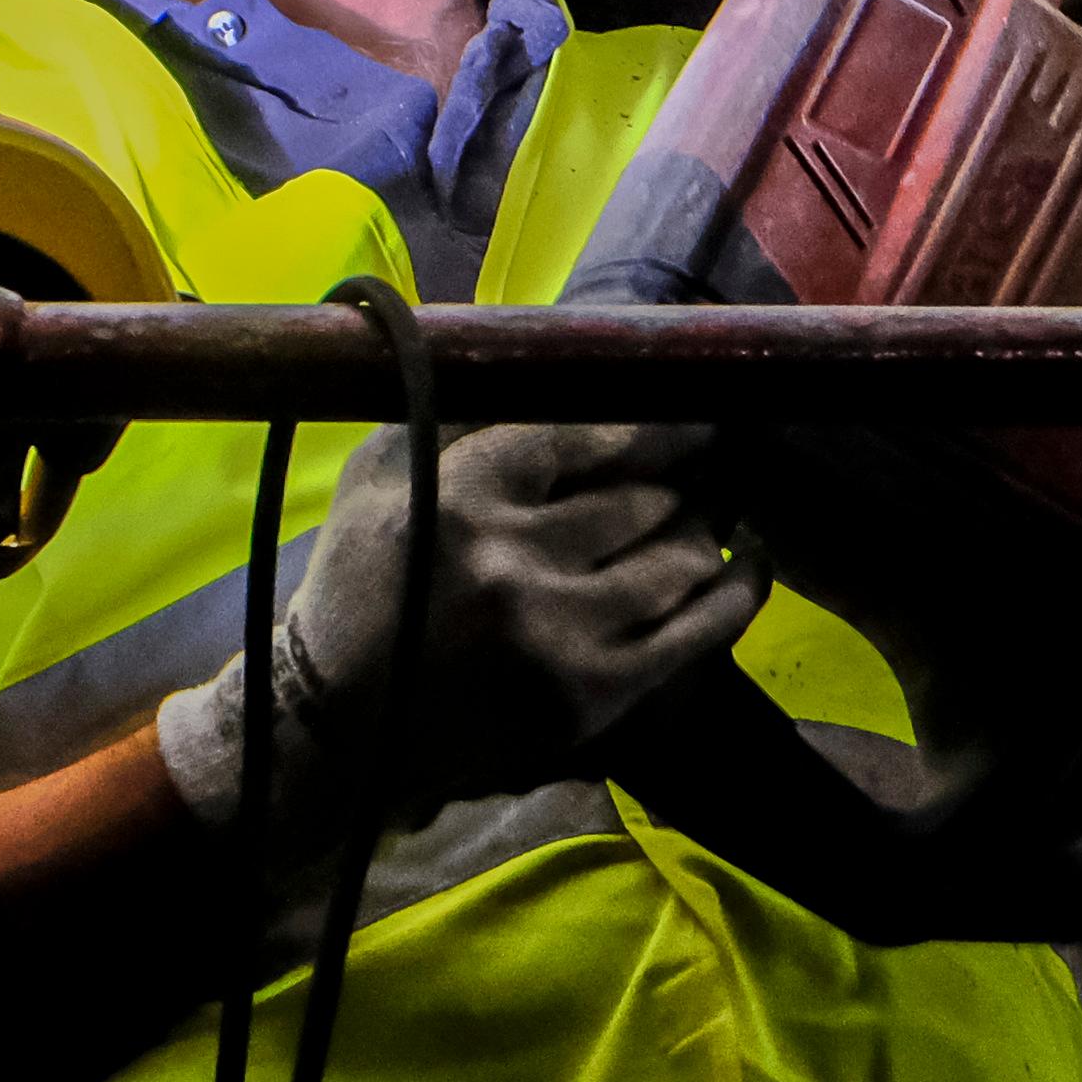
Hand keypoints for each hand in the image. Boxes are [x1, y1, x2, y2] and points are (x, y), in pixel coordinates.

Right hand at [158, 418, 767, 847]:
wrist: (336, 728)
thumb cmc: (362, 584)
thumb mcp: (377, 476)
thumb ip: (455, 412)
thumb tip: (540, 353)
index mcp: (464, 495)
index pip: (590, 437)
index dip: (654, 424)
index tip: (691, 413)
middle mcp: (515, 563)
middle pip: (646, 497)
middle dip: (684, 476)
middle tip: (706, 465)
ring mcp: (559, 636)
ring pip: (680, 557)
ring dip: (704, 527)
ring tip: (712, 510)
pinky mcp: (592, 699)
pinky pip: (699, 631)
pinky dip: (737, 588)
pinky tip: (745, 561)